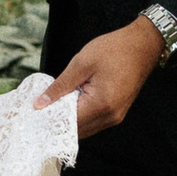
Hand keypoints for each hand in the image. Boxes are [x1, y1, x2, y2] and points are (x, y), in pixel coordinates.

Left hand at [41, 17, 163, 138]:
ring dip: (69, 119)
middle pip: (77, 130)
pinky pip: (94, 121)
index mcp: (101, 105)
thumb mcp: (81, 63)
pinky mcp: (117, 112)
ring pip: (85, 128)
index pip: (68, 123)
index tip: (34, 113)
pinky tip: (70, 102)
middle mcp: (110, 116)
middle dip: (58, 122)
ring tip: (54, 103)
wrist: (143, 45)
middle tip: (40, 109)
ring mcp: (116, 116)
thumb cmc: (114, 50)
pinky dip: (81, 115)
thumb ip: (60, 87)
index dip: (50, 120)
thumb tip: (40, 104)